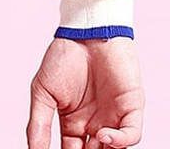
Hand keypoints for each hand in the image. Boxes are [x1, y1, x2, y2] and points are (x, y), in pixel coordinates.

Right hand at [27, 36, 143, 147]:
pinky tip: (103, 136)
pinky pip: (131, 135)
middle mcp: (95, 125)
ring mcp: (114, 118)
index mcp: (73, 123)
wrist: (83, 31)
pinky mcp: (131, 109)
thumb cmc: (63, 57)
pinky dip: (120, 142)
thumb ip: (38, 123)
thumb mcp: (43, 92)